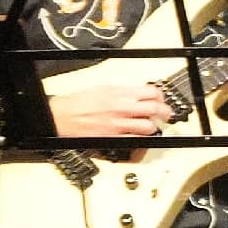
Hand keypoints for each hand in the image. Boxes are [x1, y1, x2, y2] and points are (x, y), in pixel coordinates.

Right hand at [49, 83, 173, 136]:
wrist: (61, 116)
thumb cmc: (78, 102)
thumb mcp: (104, 88)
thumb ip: (125, 92)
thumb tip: (140, 93)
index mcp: (119, 93)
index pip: (151, 92)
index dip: (160, 96)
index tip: (160, 98)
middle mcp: (121, 108)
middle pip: (155, 109)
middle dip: (164, 111)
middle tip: (165, 113)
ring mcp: (118, 124)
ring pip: (149, 126)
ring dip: (153, 125)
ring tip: (151, 124)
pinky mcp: (113, 138)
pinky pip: (136, 140)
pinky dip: (141, 138)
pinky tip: (139, 135)